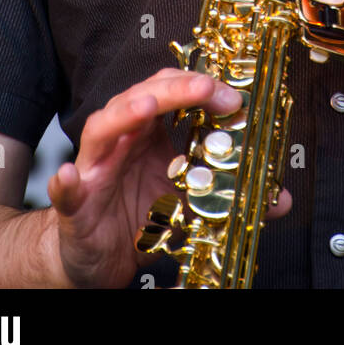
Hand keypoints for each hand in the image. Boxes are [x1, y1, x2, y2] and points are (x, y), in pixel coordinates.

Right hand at [47, 69, 291, 288]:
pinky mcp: (73, 206)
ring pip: (101, 130)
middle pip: (138, 99)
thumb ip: (229, 195)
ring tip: (144, 108)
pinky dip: (64, 182)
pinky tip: (67, 176)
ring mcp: (93, 170)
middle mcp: (119, 142)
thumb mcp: (188, 203)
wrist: (94, 257)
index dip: (198, 87)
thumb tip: (279, 198)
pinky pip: (65, 191)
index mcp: (146, 134)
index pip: (167, 92)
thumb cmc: (134, 218)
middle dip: (171, 90)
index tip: (232, 97)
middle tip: (202, 88)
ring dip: (122, 116)